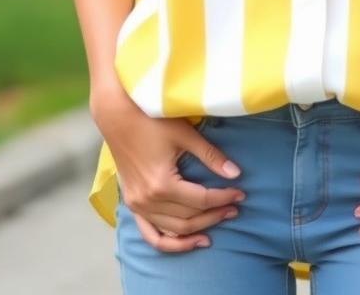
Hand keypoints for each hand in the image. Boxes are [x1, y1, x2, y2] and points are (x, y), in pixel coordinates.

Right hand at [90, 83, 245, 252]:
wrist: (118, 116)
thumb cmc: (152, 120)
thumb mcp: (185, 135)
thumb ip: (210, 156)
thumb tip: (236, 174)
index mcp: (162, 184)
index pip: (201, 199)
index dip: (224, 198)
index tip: (241, 193)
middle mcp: (148, 200)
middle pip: (190, 217)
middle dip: (216, 213)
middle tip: (235, 207)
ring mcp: (137, 206)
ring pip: (174, 230)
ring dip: (199, 228)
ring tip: (219, 220)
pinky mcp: (132, 205)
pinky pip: (151, 235)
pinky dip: (171, 243)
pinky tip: (191, 241)